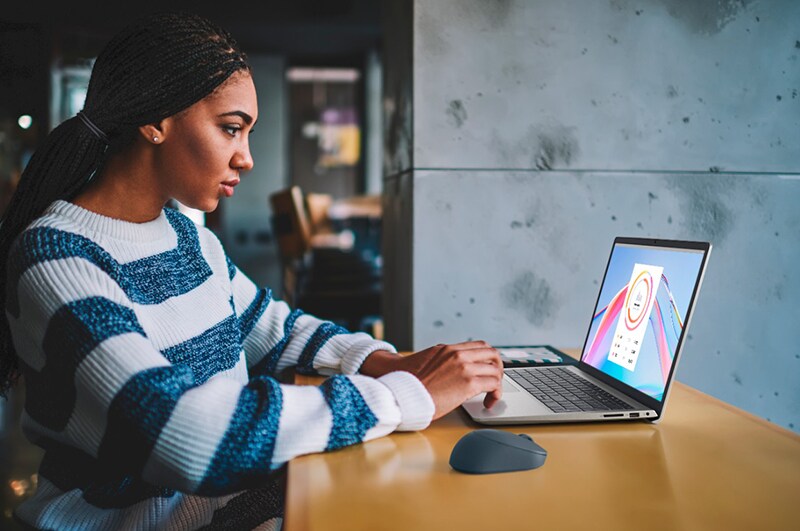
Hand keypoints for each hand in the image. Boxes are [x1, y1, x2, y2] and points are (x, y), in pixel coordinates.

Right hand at [360, 341, 503, 419]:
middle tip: (494, 381)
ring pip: (496, 369)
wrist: (402, 393)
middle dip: (497, 368)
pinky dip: (496, 393)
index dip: (488, 358)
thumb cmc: (410, 384)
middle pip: (492, 353)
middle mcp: (457, 354)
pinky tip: (488, 402)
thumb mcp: (427, 363)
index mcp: (447, 349)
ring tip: (492, 396)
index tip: (488, 370)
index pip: (479, 346)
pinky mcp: (468, 383)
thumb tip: (452, 371)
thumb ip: (443, 362)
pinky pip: (493, 383)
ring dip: (498, 383)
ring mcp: (464, 367)